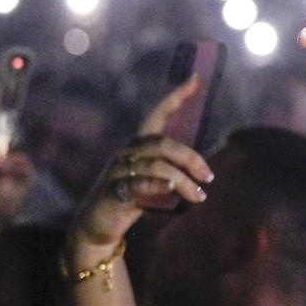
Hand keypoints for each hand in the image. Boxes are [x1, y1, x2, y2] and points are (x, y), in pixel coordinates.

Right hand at [67, 77, 212, 260]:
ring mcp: (118, 170)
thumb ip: (170, 168)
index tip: (195, 79)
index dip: (175, 97)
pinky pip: (137, 183)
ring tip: (199, 195)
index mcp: (138, 145)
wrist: (97, 226)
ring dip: (183, 180)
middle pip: (163, 144)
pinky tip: (171, 187)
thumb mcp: (152, 179)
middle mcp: (127, 152)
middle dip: (190, 158)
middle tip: (208, 177)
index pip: (157, 115)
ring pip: (156, 165)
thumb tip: (204, 167)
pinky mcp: (113, 191)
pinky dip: (156, 184)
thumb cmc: (130, 199)